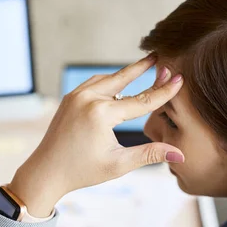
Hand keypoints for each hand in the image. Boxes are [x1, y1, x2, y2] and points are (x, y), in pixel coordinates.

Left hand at [8, 54, 184, 216]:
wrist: (46, 171)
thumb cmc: (82, 171)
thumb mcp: (119, 164)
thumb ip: (150, 154)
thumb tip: (180, 156)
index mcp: (102, 114)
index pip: (141, 100)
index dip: (163, 91)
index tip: (180, 79)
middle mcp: (88, 99)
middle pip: (124, 78)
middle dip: (143, 67)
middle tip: (159, 55)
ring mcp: (76, 95)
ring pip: (108, 79)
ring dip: (125, 74)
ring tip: (143, 66)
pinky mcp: (70, 98)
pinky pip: (94, 84)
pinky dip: (109, 82)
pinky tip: (119, 83)